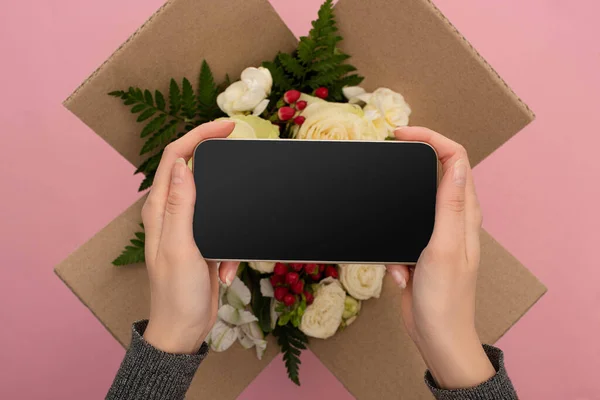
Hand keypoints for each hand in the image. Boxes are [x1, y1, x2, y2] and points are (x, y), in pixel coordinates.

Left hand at [141, 121, 238, 353]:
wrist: (184, 329)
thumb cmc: (176, 293)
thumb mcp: (180, 247)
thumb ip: (181, 206)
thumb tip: (183, 166)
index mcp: (160, 209)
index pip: (176, 158)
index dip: (199, 136)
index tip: (227, 127)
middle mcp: (172, 213)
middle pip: (196, 170)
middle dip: (219, 164)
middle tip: (241, 156)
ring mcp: (189, 227)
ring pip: (218, 201)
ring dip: (231, 220)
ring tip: (226, 258)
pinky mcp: (204, 242)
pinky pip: (226, 230)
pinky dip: (231, 249)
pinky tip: (225, 272)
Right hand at [387, 127, 494, 388]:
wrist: (437, 337)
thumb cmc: (446, 298)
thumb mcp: (445, 248)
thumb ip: (450, 206)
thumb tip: (455, 164)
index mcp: (465, 213)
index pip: (455, 159)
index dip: (431, 138)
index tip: (400, 135)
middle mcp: (454, 219)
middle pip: (435, 173)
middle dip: (411, 163)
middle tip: (386, 159)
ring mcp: (437, 234)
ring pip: (413, 203)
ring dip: (396, 211)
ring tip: (389, 235)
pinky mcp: (420, 250)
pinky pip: (399, 234)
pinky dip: (392, 249)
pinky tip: (398, 271)